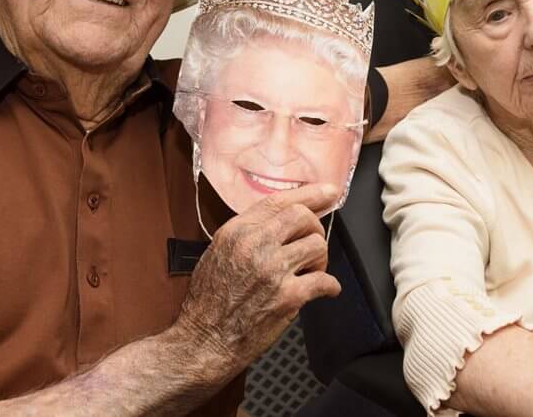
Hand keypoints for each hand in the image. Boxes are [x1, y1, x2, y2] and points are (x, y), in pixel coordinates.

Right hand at [175, 183, 341, 367]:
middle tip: (312, 243)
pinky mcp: (288, 297)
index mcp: (236, 231)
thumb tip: (280, 222)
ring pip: (318, 246)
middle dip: (315, 228)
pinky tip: (325, 290)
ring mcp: (273, 270)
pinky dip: (330, 286)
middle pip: (303, 217)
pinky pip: (325, 280)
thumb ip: (247, 234)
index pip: (278, 200)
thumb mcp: (218, 253)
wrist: (203, 341)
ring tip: (310, 271)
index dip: (309, 193)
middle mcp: (255, 245)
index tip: (328, 191)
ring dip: (320, 259)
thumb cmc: (208, 302)